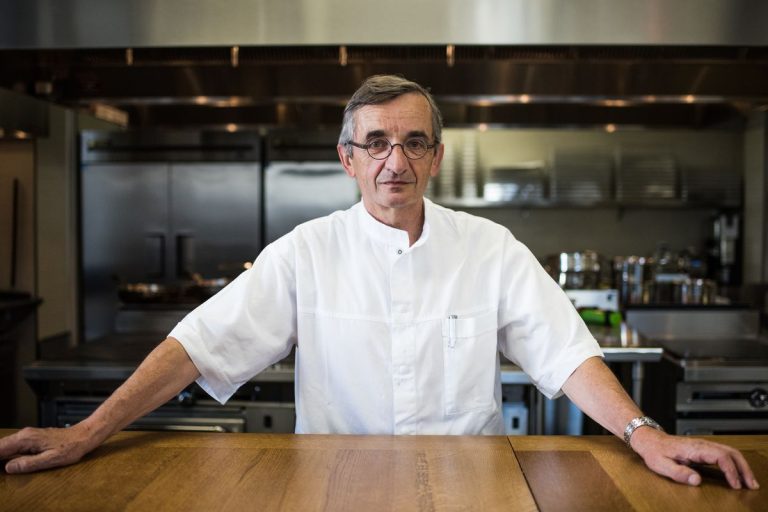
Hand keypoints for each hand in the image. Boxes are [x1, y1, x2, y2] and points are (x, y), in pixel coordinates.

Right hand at [0, 425, 97, 473]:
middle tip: (0, 470)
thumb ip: (28, 463)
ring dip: (1, 455)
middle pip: (0, 446)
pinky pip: (14, 446)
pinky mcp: (32, 438)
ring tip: (2, 467)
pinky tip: (8, 462)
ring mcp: (28, 435)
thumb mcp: (51, 459)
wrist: (84, 436)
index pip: (0, 448)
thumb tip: (9, 467)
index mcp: (26, 439)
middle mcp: (24, 434)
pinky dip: (7, 453)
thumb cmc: (71, 447)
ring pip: (6, 445)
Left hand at [630, 427, 759, 489]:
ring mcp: (704, 446)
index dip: (731, 471)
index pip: (721, 457)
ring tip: (749, 482)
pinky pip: (724, 454)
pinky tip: (737, 474)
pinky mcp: (703, 449)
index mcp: (694, 448)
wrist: (649, 439)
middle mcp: (702, 445)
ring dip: (742, 466)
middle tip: (751, 485)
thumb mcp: (661, 464)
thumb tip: (697, 481)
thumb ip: (679, 473)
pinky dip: (735, 464)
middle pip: (731, 453)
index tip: (735, 485)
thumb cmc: (654, 451)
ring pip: (730, 452)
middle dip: (744, 469)